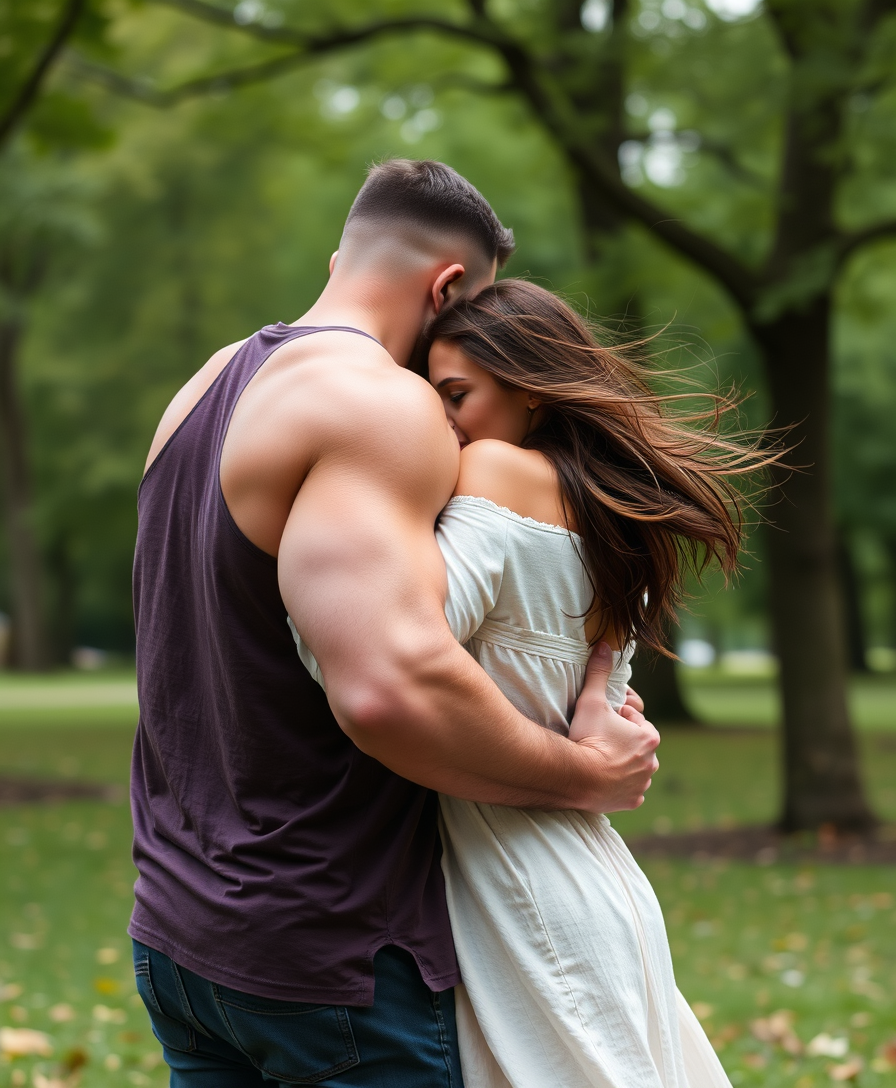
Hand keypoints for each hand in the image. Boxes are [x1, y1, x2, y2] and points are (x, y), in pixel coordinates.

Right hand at [567, 643, 659, 813]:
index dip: (619, 716)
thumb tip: (604, 646)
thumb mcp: (592, 701)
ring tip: (598, 758)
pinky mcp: (631, 801)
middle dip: (622, 740)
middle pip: (637, 745)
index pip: (636, 720)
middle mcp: (652, 763)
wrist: (578, 778)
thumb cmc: (588, 738)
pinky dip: (618, 785)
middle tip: (598, 738)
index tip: (604, 719)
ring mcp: (642, 784)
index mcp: (649, 738)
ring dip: (622, 763)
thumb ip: (599, 673)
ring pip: (635, 769)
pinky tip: (602, 779)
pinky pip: (628, 791)